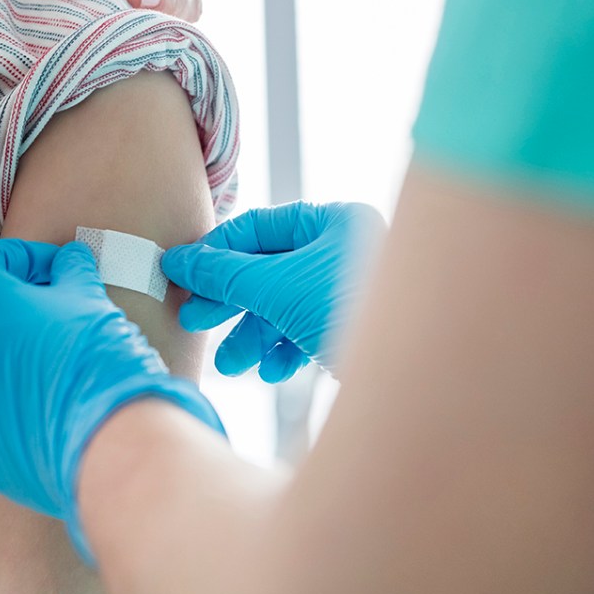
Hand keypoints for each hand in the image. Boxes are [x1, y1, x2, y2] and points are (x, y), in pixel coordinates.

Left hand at [0, 239, 222, 555]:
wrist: (102, 443)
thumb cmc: (93, 358)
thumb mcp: (86, 297)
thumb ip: (70, 271)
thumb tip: (70, 260)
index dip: (26, 258)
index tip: (58, 269)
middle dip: (1, 298)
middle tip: (46, 304)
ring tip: (37, 352)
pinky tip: (27, 394)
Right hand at [161, 202, 385, 382]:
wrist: (415, 371)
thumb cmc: (350, 309)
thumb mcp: (276, 287)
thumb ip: (225, 274)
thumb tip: (179, 261)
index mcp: (334, 222)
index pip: (257, 227)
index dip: (214, 253)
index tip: (179, 277)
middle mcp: (344, 251)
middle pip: (267, 271)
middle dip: (230, 303)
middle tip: (194, 322)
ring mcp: (349, 293)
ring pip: (284, 308)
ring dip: (252, 337)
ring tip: (231, 364)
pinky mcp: (353, 330)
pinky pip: (307, 333)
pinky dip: (283, 352)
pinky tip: (272, 372)